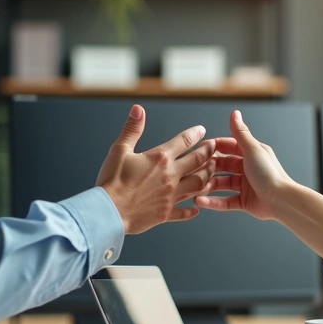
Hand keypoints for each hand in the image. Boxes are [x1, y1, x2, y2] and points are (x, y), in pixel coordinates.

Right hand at [96, 105, 217, 234]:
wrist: (108, 212)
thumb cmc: (111, 181)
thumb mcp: (119, 150)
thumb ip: (132, 129)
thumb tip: (138, 110)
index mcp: (160, 158)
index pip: (183, 142)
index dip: (194, 134)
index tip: (202, 130)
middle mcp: (170, 176)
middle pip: (197, 162)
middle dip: (208, 153)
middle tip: (214, 148)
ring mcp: (171, 196)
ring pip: (198, 185)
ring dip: (207, 177)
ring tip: (212, 172)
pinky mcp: (166, 214)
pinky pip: (184, 212)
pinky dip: (191, 210)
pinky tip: (196, 209)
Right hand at [193, 110, 294, 220]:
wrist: (282, 201)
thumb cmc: (270, 174)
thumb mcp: (253, 150)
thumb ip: (241, 133)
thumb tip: (235, 113)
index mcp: (252, 154)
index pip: (228, 147)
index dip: (213, 147)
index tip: (198, 149)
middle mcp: (248, 169)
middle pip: (223, 166)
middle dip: (208, 168)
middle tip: (193, 169)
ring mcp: (246, 186)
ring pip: (221, 184)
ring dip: (207, 185)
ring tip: (194, 187)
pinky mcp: (244, 202)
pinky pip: (225, 201)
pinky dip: (213, 202)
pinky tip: (200, 201)